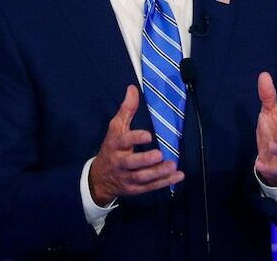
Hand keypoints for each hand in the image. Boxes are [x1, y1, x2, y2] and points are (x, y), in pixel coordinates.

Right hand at [89, 85, 183, 205]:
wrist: (99, 178)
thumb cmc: (112, 147)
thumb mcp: (116, 128)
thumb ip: (126, 109)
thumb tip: (132, 88)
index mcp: (116, 145)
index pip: (124, 141)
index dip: (135, 138)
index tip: (148, 135)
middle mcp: (121, 162)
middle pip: (131, 163)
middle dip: (145, 160)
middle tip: (159, 155)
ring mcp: (127, 177)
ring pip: (142, 177)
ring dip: (158, 173)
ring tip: (172, 165)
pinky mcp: (135, 189)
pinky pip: (150, 186)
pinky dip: (164, 182)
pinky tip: (178, 176)